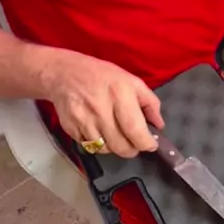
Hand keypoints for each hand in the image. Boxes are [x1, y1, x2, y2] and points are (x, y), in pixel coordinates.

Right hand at [41, 49, 163, 157]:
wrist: (64, 73)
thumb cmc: (102, 76)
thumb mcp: (131, 81)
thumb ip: (149, 102)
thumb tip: (159, 125)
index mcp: (119, 94)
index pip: (134, 130)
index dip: (145, 143)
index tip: (150, 145)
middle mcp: (100, 109)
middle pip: (120, 146)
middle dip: (131, 149)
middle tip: (134, 143)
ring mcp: (83, 120)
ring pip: (105, 149)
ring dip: (114, 147)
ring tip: (115, 135)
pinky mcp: (70, 128)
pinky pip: (89, 147)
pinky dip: (97, 144)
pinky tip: (99, 131)